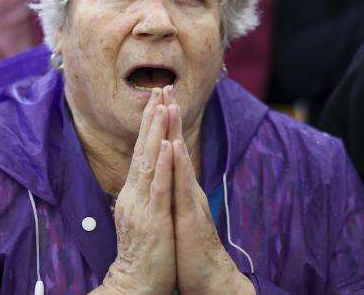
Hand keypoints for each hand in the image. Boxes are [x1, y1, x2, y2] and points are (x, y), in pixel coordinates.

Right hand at [100, 89, 176, 294]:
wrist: (136, 283)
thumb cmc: (144, 253)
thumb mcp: (142, 217)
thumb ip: (142, 195)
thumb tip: (144, 176)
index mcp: (133, 193)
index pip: (141, 152)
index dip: (149, 125)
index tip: (156, 100)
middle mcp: (133, 193)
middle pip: (142, 148)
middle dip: (152, 118)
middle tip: (158, 89)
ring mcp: (141, 204)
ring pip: (149, 161)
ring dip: (156, 131)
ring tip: (162, 106)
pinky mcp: (153, 218)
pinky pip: (157, 186)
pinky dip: (162, 164)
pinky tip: (166, 145)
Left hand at [168, 98, 254, 294]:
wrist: (206, 277)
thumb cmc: (189, 249)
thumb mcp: (177, 216)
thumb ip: (173, 194)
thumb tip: (165, 177)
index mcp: (181, 189)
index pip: (171, 151)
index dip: (164, 126)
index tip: (156, 99)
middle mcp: (188, 189)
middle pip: (177, 147)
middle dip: (171, 118)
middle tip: (164, 88)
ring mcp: (191, 201)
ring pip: (181, 161)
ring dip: (175, 132)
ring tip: (170, 107)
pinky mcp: (191, 216)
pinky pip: (182, 187)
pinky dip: (178, 166)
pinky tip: (174, 147)